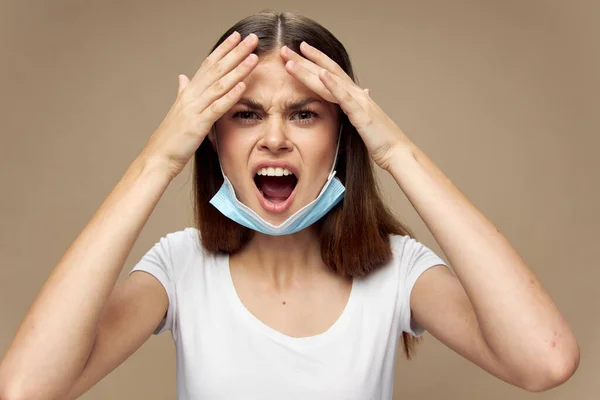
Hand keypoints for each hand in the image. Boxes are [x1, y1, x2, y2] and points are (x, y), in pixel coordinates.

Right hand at [140, 31, 258, 178]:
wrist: (157, 157)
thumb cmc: (170, 138)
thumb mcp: (178, 112)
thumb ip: (183, 92)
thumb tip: (183, 77)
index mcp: (189, 92)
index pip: (208, 65)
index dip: (223, 49)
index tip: (237, 36)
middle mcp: (191, 96)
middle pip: (216, 69)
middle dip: (236, 53)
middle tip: (252, 38)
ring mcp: (194, 109)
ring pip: (219, 85)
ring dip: (238, 70)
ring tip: (253, 57)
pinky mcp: (198, 124)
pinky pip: (217, 107)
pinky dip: (230, 95)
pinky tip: (243, 85)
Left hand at [280, 42, 415, 171]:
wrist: (397, 152)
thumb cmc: (381, 140)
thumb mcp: (365, 121)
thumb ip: (359, 107)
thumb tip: (364, 93)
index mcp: (355, 96)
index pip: (331, 73)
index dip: (314, 61)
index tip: (297, 51)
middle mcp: (357, 94)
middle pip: (326, 71)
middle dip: (304, 60)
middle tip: (284, 49)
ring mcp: (359, 102)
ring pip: (330, 81)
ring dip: (310, 69)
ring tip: (292, 60)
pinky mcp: (362, 114)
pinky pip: (345, 97)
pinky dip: (333, 85)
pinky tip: (321, 74)